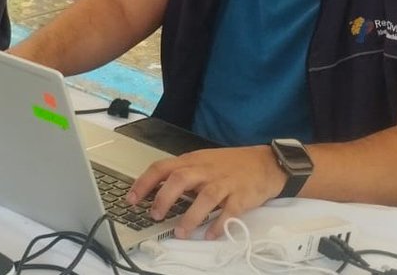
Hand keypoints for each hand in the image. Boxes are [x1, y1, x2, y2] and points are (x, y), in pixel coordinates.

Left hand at [126, 146, 285, 239]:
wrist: (266, 162)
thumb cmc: (230, 165)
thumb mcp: (202, 163)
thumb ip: (181, 174)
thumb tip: (155, 192)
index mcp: (192, 161)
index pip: (162, 168)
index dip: (144, 183)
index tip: (130, 199)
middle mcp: (206, 170)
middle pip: (180, 179)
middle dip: (164, 198)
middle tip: (154, 215)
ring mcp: (224, 182)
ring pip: (205, 197)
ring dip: (190, 217)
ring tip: (180, 233)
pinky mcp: (242, 196)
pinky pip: (229, 211)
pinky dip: (219, 225)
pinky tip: (210, 235)